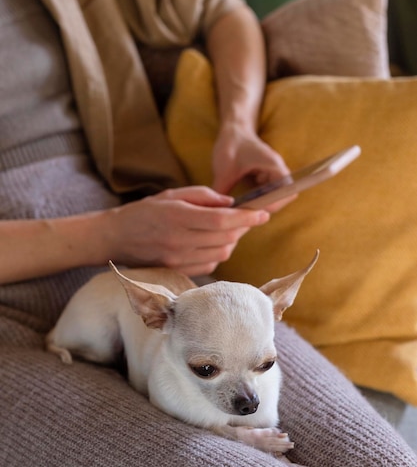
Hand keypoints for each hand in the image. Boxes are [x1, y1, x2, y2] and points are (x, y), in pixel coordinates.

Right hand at [102, 186, 270, 275]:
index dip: (245, 218)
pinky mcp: (177, 272)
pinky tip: (212, 244)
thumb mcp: (171, 194)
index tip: (263, 213)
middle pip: (225, 238)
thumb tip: (231, 204)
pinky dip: (218, 254)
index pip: (221, 220)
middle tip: (245, 218)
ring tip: (228, 231)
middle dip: (242, 228)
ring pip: (221, 254)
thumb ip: (203, 196)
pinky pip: (209, 266)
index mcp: (177, 216)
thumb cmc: (144, 212)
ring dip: (231, 242)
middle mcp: (179, 240)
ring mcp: (178, 260)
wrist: (114, 238)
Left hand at [211, 123, 295, 212]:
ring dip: (264, 205)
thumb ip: (221, 191)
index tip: (257, 210)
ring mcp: (274, 175)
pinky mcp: (267, 179)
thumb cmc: (231, 145)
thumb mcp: (224, 169)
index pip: (287, 190)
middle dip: (268, 207)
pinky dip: (259, 202)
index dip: (275, 203)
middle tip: (249, 214)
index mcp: (273, 165)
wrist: (233, 131)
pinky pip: (268, 195)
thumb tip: (216, 212)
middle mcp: (278, 171)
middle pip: (284, 197)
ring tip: (246, 211)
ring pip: (276, 198)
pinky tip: (244, 205)